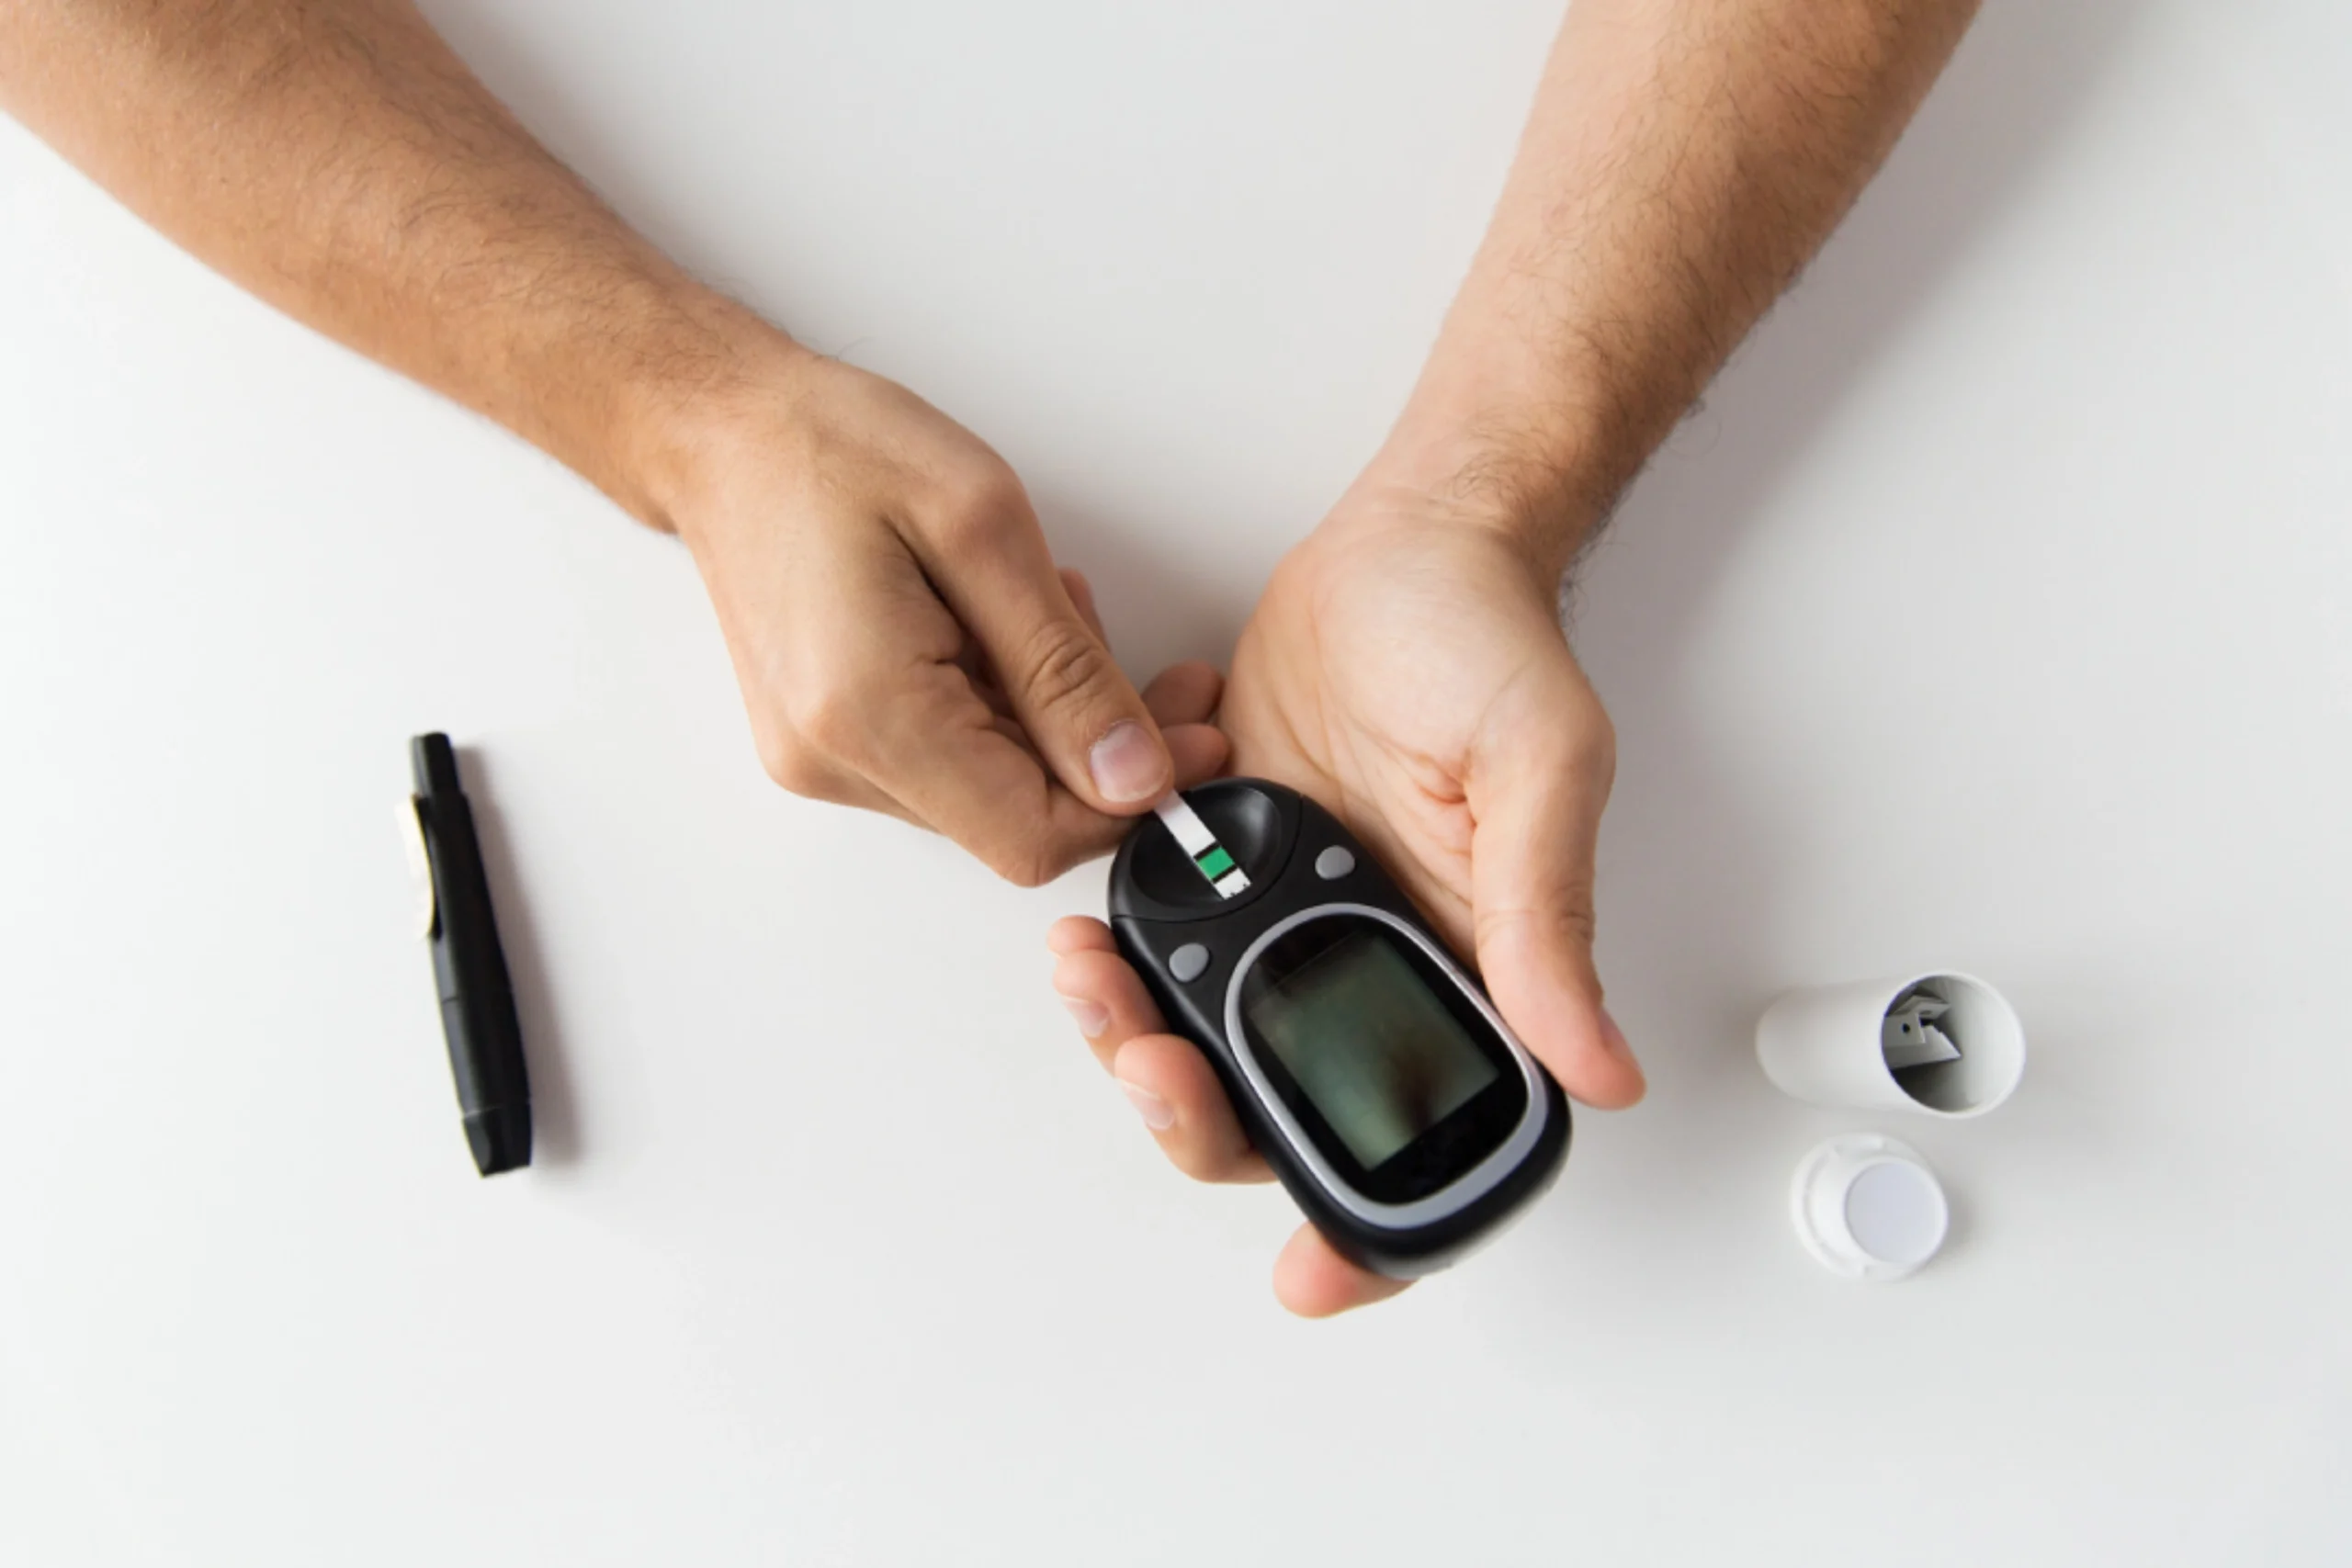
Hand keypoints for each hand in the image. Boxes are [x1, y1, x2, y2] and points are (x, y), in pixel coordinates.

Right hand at [668, 347, 1228, 882]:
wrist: (723, 434)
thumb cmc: (835, 449)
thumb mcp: (983, 528)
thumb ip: (1065, 669)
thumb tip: (1137, 775)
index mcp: (869, 713)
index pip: (1029, 836)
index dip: (1125, 804)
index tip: (1187, 742)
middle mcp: (833, 761)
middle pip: (1014, 819)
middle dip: (1102, 754)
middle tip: (1165, 676)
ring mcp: (821, 760)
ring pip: (987, 791)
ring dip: (1050, 722)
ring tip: (1049, 611)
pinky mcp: (825, 745)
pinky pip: (947, 762)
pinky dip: (1000, 710)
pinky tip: (998, 631)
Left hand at [1048, 472, 1644, 1314]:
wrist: (1403, 539)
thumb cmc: (1486, 641)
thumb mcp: (1537, 769)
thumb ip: (1545, 919)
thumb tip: (1597, 1068)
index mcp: (1463, 962)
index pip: (1425, 1129)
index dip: (1372, 1225)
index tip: (1306, 1274)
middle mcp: (1369, 955)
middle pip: (1274, 1099)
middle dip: (1192, 1107)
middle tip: (1143, 1054)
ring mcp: (1286, 913)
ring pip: (1194, 1028)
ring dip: (1127, 1023)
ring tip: (1086, 969)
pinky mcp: (1221, 855)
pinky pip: (1151, 929)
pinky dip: (1113, 925)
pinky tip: (1106, 873)